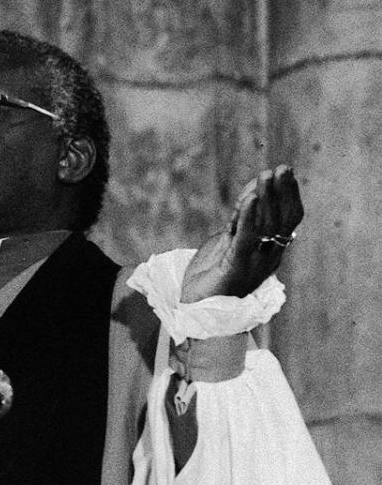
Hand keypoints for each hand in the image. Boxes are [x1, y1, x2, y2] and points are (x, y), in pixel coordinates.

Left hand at [181, 165, 302, 301]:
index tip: (285, 171)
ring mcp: (254, 264)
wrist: (196, 316)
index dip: (288, 194)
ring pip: (268, 226)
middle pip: (282, 220)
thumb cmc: (209, 282)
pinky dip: (249, 217)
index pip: (287, 219)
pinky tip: (250, 198)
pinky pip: (246, 239)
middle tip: (281, 168)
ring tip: (266, 176)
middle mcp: (267, 258)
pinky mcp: (236, 268)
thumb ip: (239, 220)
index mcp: (268, 252)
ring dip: (267, 198)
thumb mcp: (225, 242)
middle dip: (282, 191)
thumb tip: (251, 191)